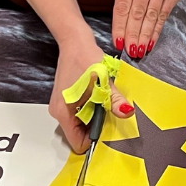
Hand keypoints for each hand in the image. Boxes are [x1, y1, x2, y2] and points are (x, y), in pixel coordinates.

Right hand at [50, 33, 132, 152]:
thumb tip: (126, 112)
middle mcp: (59, 113)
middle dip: (95, 128)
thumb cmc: (85, 59)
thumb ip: (114, 100)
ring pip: (81, 124)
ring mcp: (62, 107)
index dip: (94, 139)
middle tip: (106, 111)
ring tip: (102, 102)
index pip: (77, 142)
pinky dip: (91, 110)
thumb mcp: (103, 82)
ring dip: (94, 118)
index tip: (106, 128)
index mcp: (64, 112)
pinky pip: (80, 114)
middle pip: (79, 134)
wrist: (75, 42)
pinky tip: (97, 98)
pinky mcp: (67, 101)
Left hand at [111, 0, 185, 58]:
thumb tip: (120, 25)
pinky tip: (151, 41)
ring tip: (139, 50)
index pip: (122, 5)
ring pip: (151, 16)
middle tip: (129, 50)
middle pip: (137, 12)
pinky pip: (164, 15)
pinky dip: (157, 30)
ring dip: (144, 35)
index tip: (118, 41)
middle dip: (132, 34)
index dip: (119, 26)